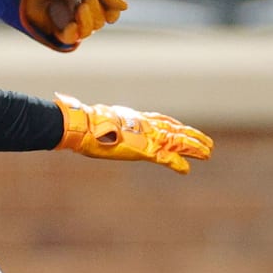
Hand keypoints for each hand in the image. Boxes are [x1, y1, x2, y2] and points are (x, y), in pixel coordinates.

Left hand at [0, 0, 126, 51]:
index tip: (110, 6)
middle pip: (102, 22)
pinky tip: (71, 22)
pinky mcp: (54, 32)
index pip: (108, 12)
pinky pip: (72, 39)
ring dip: (88, 20)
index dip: (112, 12)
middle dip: (98, 11)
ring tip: (78, 6)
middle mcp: (78, 11)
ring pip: (89, 31)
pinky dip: (75, 30)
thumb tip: (125, 7)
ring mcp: (66, 22)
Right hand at [53, 93, 213, 173]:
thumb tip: (64, 102)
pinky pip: (166, 158)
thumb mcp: (91, 117)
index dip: (174, 124)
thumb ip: (90, 116)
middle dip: (192, 136)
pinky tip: (187, 169)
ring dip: (194, 147)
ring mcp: (146, 136)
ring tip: (208, 153)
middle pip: (175, 129)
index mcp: (133, 117)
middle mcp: (144, 125)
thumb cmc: (81, 121)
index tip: (183, 127)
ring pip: (178, 141)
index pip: (159, 119)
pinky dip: (177, 163)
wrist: (80, 126)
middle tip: (208, 143)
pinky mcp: (145, 149)